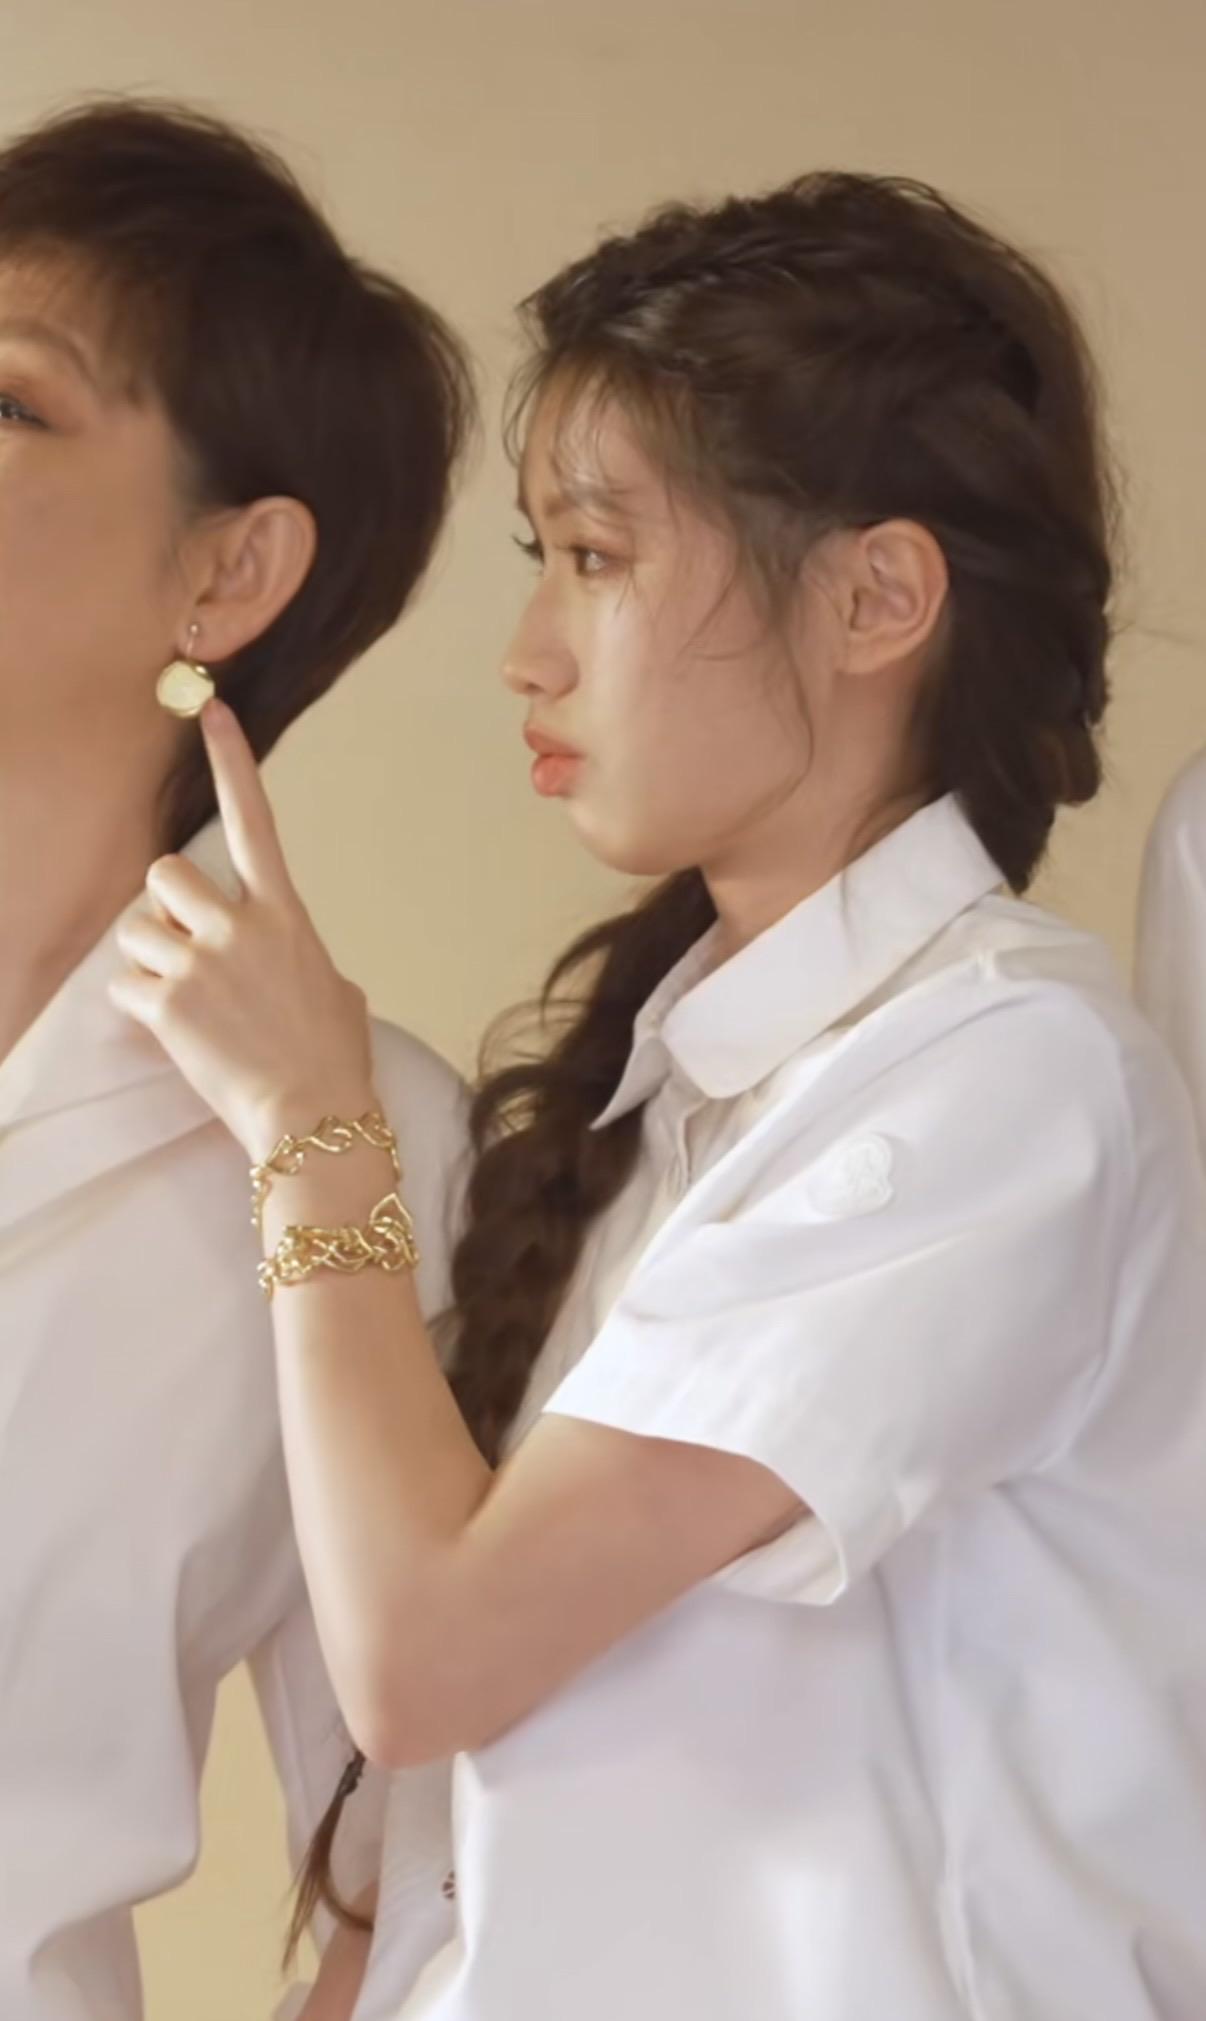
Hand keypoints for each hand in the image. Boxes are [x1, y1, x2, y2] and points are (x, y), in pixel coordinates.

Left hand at [109, 699, 376, 1159]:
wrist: (315, 1116)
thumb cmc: (334, 1059)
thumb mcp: (334, 989)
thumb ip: (299, 955)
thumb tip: (289, 963)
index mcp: (284, 913)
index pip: (254, 820)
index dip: (231, 762)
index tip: (212, 711)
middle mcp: (239, 926)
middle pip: (166, 872)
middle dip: (164, 907)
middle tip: (184, 949)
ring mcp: (201, 962)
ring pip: (134, 928)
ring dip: (147, 959)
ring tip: (183, 999)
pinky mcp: (168, 1004)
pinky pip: (125, 986)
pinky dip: (139, 1009)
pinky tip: (175, 1033)